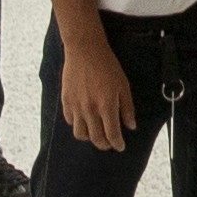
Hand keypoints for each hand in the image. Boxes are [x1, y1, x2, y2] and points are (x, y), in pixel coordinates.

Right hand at [55, 25, 137, 153]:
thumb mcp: (123, 85)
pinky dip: (77, 124)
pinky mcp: (66, 101)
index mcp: (106, 105)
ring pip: (80, 134)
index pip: (112, 134)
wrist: (85, 50)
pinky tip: (84, 120)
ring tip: (95, 133)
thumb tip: (130, 126)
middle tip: (109, 143)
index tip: (120, 146)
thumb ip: (127, 107)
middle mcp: (90, 109)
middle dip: (104, 145)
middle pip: (96, 138)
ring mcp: (76, 106)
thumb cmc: (107, 65)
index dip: (117, 143)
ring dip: (89, 137)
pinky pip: (70, 121)